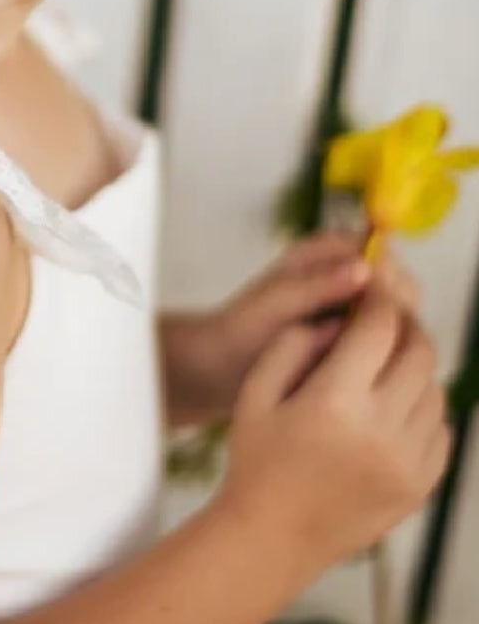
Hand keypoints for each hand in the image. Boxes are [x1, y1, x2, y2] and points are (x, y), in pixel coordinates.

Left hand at [202, 231, 421, 421]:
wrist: (224, 365)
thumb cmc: (243, 327)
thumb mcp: (276, 303)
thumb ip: (316, 286)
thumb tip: (364, 269)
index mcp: (324, 252)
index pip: (376, 250)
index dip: (388, 274)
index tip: (385, 304)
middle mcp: (345, 275)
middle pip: (397, 283)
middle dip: (396, 310)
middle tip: (380, 340)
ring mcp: (356, 308)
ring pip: (398, 315)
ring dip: (395, 334)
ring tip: (374, 360)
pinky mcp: (360, 338)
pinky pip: (389, 341)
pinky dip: (388, 353)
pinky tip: (375, 373)